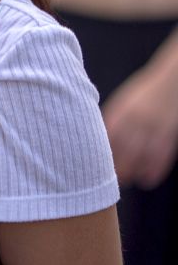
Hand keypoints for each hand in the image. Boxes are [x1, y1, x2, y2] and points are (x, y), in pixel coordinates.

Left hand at [103, 61, 177, 188]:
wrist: (171, 82)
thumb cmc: (142, 94)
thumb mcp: (123, 102)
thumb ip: (113, 118)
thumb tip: (96, 137)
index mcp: (122, 111)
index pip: (108, 137)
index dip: (101, 153)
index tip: (94, 165)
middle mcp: (137, 120)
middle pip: (124, 150)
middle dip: (117, 166)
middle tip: (109, 179)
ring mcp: (155, 128)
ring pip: (142, 157)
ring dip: (134, 172)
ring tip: (127, 181)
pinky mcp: (169, 135)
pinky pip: (161, 156)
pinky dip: (154, 170)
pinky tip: (147, 180)